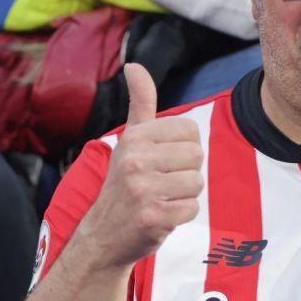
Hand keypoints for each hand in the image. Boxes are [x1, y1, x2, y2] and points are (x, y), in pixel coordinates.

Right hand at [81, 64, 203, 268]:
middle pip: (197, 156)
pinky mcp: (154, 217)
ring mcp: (144, 190)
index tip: (163, 161)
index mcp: (134, 138)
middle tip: (162, 182)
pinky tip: (161, 215)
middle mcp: (136, 161)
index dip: (184, 148)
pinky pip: (192, 208)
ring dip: (184, 195)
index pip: (190, 130)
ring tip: (161, 198)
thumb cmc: (123, 183)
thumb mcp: (129, 140)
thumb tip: (134, 65)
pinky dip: (182, 215)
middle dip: (186, 172)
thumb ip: (140, 103)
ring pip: (197, 183)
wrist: (103, 235)